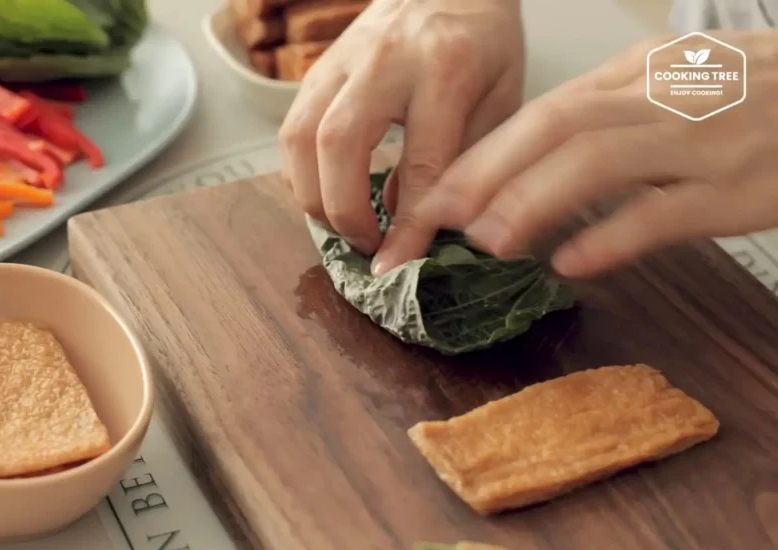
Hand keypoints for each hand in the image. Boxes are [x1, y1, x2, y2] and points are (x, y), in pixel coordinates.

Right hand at [279, 0, 524, 268]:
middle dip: (343, 210)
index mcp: (447, 69)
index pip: (421, 164)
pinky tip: (324, 192)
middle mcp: (385, 62)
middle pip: (338, 145)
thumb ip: (463, 160)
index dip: (406, 226)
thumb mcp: (500, 100)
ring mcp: (341, 61)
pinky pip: (291, 129)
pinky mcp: (317, 69)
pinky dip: (300, 173)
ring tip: (342, 224)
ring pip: (300, 137)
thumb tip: (416, 222)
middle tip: (366, 244)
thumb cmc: (483, 42)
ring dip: (311, 195)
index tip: (396, 266)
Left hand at [414, 29, 777, 278]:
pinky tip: (570, 262)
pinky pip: (662, 212)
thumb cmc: (754, 96)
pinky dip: (609, 237)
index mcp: (638, 73)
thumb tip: (530, 162)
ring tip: (487, 241)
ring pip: (598, 161)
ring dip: (531, 201)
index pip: (543, 110)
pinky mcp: (736, 188)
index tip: (438, 192)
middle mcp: (660, 98)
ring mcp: (700, 141)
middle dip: (487, 173)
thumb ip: (607, 116)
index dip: (483, 154)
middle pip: (555, 127)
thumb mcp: (675, 85)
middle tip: (439, 217)